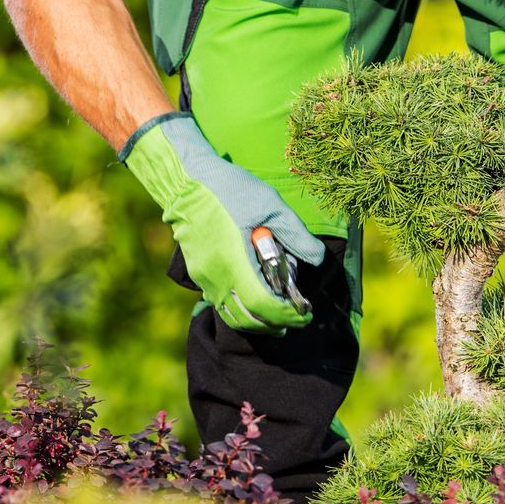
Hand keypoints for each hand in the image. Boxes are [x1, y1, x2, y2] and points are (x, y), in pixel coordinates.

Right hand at [122, 112, 324, 332]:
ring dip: (258, 321)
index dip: (287, 315)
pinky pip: (221, 303)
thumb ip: (296, 234)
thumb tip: (318, 259)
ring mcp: (204, 277)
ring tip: (280, 315)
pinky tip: (257, 298)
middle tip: (298, 317)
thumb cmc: (229, 188)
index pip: (262, 305)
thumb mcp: (270, 204)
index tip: (306, 314)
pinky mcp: (198, 273)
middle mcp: (216, 276)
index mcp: (234, 262)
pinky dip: (242, 310)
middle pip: (248, 319)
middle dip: (276, 324)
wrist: (186, 180)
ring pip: (232, 315)